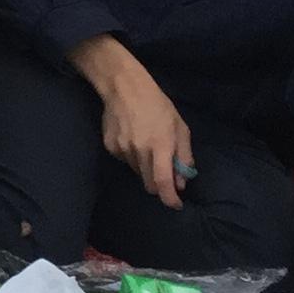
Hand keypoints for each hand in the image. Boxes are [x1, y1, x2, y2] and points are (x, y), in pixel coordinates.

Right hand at [87, 48, 193, 210]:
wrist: (124, 87)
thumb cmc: (157, 105)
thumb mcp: (180, 127)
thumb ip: (183, 156)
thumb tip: (182, 181)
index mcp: (160, 145)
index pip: (163, 182)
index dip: (170, 199)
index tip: (176, 204)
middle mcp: (140, 151)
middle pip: (149, 184)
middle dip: (159, 184)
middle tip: (164, 169)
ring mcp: (122, 150)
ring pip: (137, 172)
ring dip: (145, 168)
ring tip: (146, 145)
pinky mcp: (110, 147)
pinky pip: (125, 161)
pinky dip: (132, 157)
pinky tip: (133, 138)